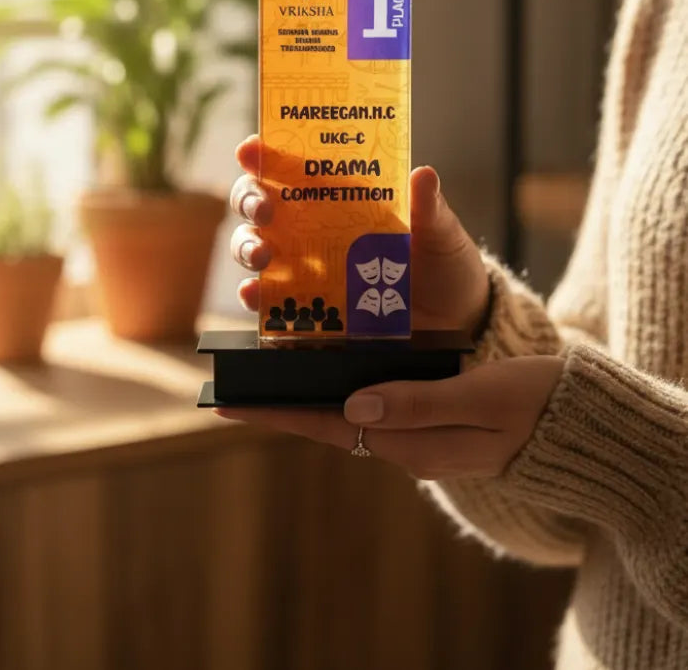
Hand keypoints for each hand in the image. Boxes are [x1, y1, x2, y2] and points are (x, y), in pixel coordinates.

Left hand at [217, 355, 564, 479]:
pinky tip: (331, 358)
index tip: (228, 404)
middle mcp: (404, 442)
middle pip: (329, 418)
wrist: (573, 423)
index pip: (329, 426)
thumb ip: (417, 405)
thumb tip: (355, 405)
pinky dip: (345, 380)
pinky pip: (374, 399)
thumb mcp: (479, 401)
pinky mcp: (428, 414)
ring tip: (272, 363)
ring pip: (349, 407)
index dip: (277, 412)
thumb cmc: (532, 406)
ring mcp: (416, 430)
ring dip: (311, 388)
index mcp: (411, 443)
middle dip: (283, 401)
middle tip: (238, 379)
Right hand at [229, 135, 490, 336]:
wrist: (454, 320)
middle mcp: (312, 225)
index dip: (264, 153)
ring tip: (262, 255)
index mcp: (339, 194)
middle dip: (250, 199)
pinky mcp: (307, 306)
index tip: (250, 148)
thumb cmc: (442, 261)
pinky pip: (269, 300)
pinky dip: (255, 296)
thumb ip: (429, 207)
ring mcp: (304, 266)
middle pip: (259, 202)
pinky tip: (256, 295)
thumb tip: (423, 174)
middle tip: (264, 208)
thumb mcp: (440, 231)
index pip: (292, 165)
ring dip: (247, 247)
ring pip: (253, 246)